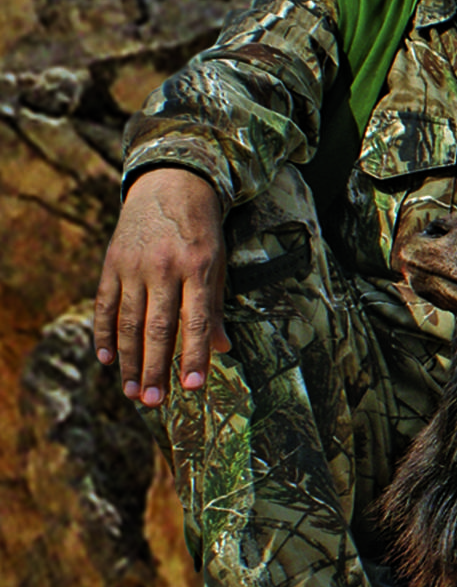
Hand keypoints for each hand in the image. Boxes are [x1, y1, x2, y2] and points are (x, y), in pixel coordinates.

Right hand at [94, 167, 230, 406]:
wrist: (170, 185)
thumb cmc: (201, 231)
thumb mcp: (217, 264)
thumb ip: (215, 307)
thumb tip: (223, 349)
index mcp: (196, 268)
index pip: (195, 321)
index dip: (194, 356)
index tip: (193, 387)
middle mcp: (163, 268)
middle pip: (157, 327)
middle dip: (155, 368)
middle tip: (152, 401)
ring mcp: (133, 266)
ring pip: (128, 322)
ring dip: (129, 360)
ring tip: (132, 391)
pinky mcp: (111, 263)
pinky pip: (104, 304)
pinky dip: (104, 333)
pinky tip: (106, 359)